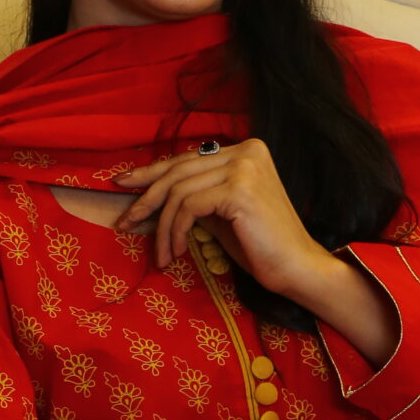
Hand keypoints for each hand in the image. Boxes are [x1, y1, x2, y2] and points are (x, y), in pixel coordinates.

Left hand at [112, 139, 398, 364]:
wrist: (297, 269)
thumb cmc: (261, 247)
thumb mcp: (222, 214)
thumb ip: (196, 196)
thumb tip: (154, 194)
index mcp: (245, 150)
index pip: (187, 158)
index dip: (151, 171)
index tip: (123, 184)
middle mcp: (245, 150)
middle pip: (178, 170)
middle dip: (146, 197)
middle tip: (125, 220)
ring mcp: (243, 167)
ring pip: (179, 191)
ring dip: (162, 226)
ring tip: (161, 255)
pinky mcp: (238, 190)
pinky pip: (189, 207)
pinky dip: (175, 231)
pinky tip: (175, 252)